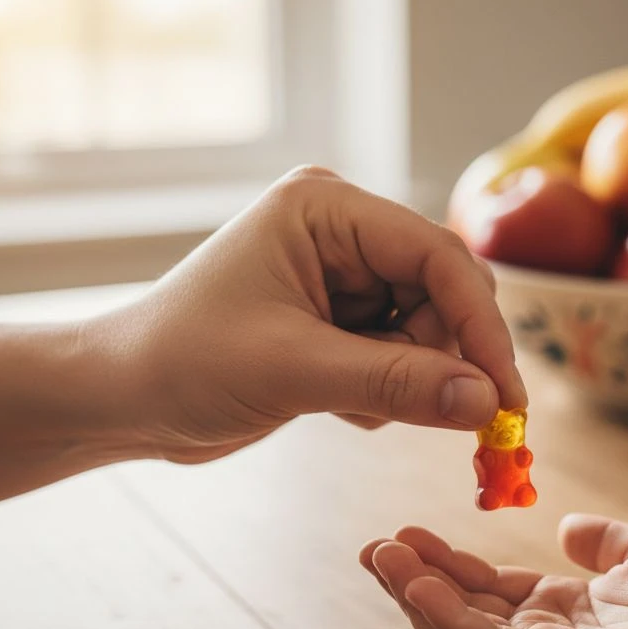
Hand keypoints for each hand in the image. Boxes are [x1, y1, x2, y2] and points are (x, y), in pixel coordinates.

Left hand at [95, 166, 525, 462]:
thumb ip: (397, 383)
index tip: (506, 396)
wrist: (121, 400)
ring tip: (345, 403)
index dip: (480, 326)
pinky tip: (333, 404)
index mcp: (326, 209)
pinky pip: (403, 357)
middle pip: (444, 294)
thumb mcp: (293, 371)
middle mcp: (341, 233)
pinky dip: (386, 392)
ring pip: (429, 332)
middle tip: (450, 418)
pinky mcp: (339, 322)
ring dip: (408, 381)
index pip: (437, 256)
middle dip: (443, 358)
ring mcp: (342, 278)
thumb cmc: (182, 364)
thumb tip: (487, 403)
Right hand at [360, 515, 627, 628]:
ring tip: (381, 559)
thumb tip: (565, 526)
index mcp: (557, 615)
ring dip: (417, 599)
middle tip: (370, 549)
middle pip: (459, 614)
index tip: (402, 531)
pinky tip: (420, 588)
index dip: (441, 563)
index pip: (482, 589)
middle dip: (412, 583)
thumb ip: (601, 541)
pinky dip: (451, 620)